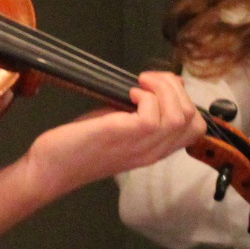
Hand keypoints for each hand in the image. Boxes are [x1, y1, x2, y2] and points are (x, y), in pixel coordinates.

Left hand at [22, 71, 206, 198]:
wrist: (53, 167)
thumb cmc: (82, 144)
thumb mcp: (121, 125)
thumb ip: (142, 111)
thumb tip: (160, 85)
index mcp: (155, 148)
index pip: (196, 129)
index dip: (185, 99)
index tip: (159, 87)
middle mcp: (154, 150)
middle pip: (193, 120)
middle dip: (176, 89)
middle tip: (149, 81)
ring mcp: (142, 145)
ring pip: (179, 115)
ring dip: (162, 89)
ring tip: (139, 84)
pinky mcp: (125, 135)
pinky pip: (154, 113)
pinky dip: (144, 95)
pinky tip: (126, 94)